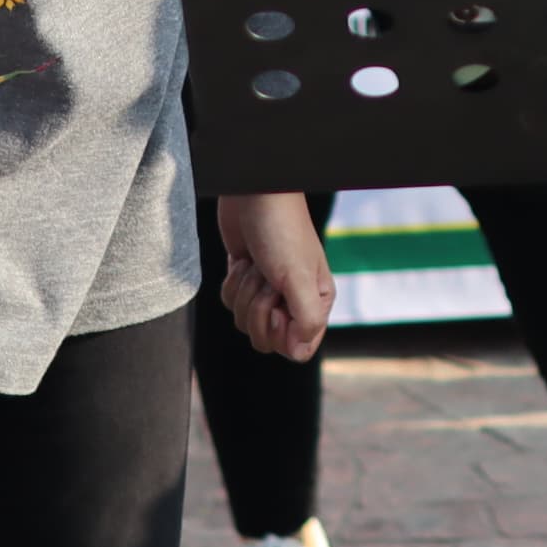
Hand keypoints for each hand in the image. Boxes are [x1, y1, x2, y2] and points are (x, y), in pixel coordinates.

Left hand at [214, 193, 332, 360]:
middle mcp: (294, 300)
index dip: (280, 334)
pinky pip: (230, 303)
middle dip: (257, 310)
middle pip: (266, 338)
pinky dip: (232, 283)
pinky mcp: (246, 279)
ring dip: (244, 292)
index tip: (278, 309)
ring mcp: (268, 290)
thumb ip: (306, 320)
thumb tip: (299, 353)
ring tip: (256, 266)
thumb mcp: (299, 278)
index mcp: (316, 302)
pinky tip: (243, 262)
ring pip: (244, 321)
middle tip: (266, 281)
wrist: (254, 193)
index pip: (298, 348)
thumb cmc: (282, 230)